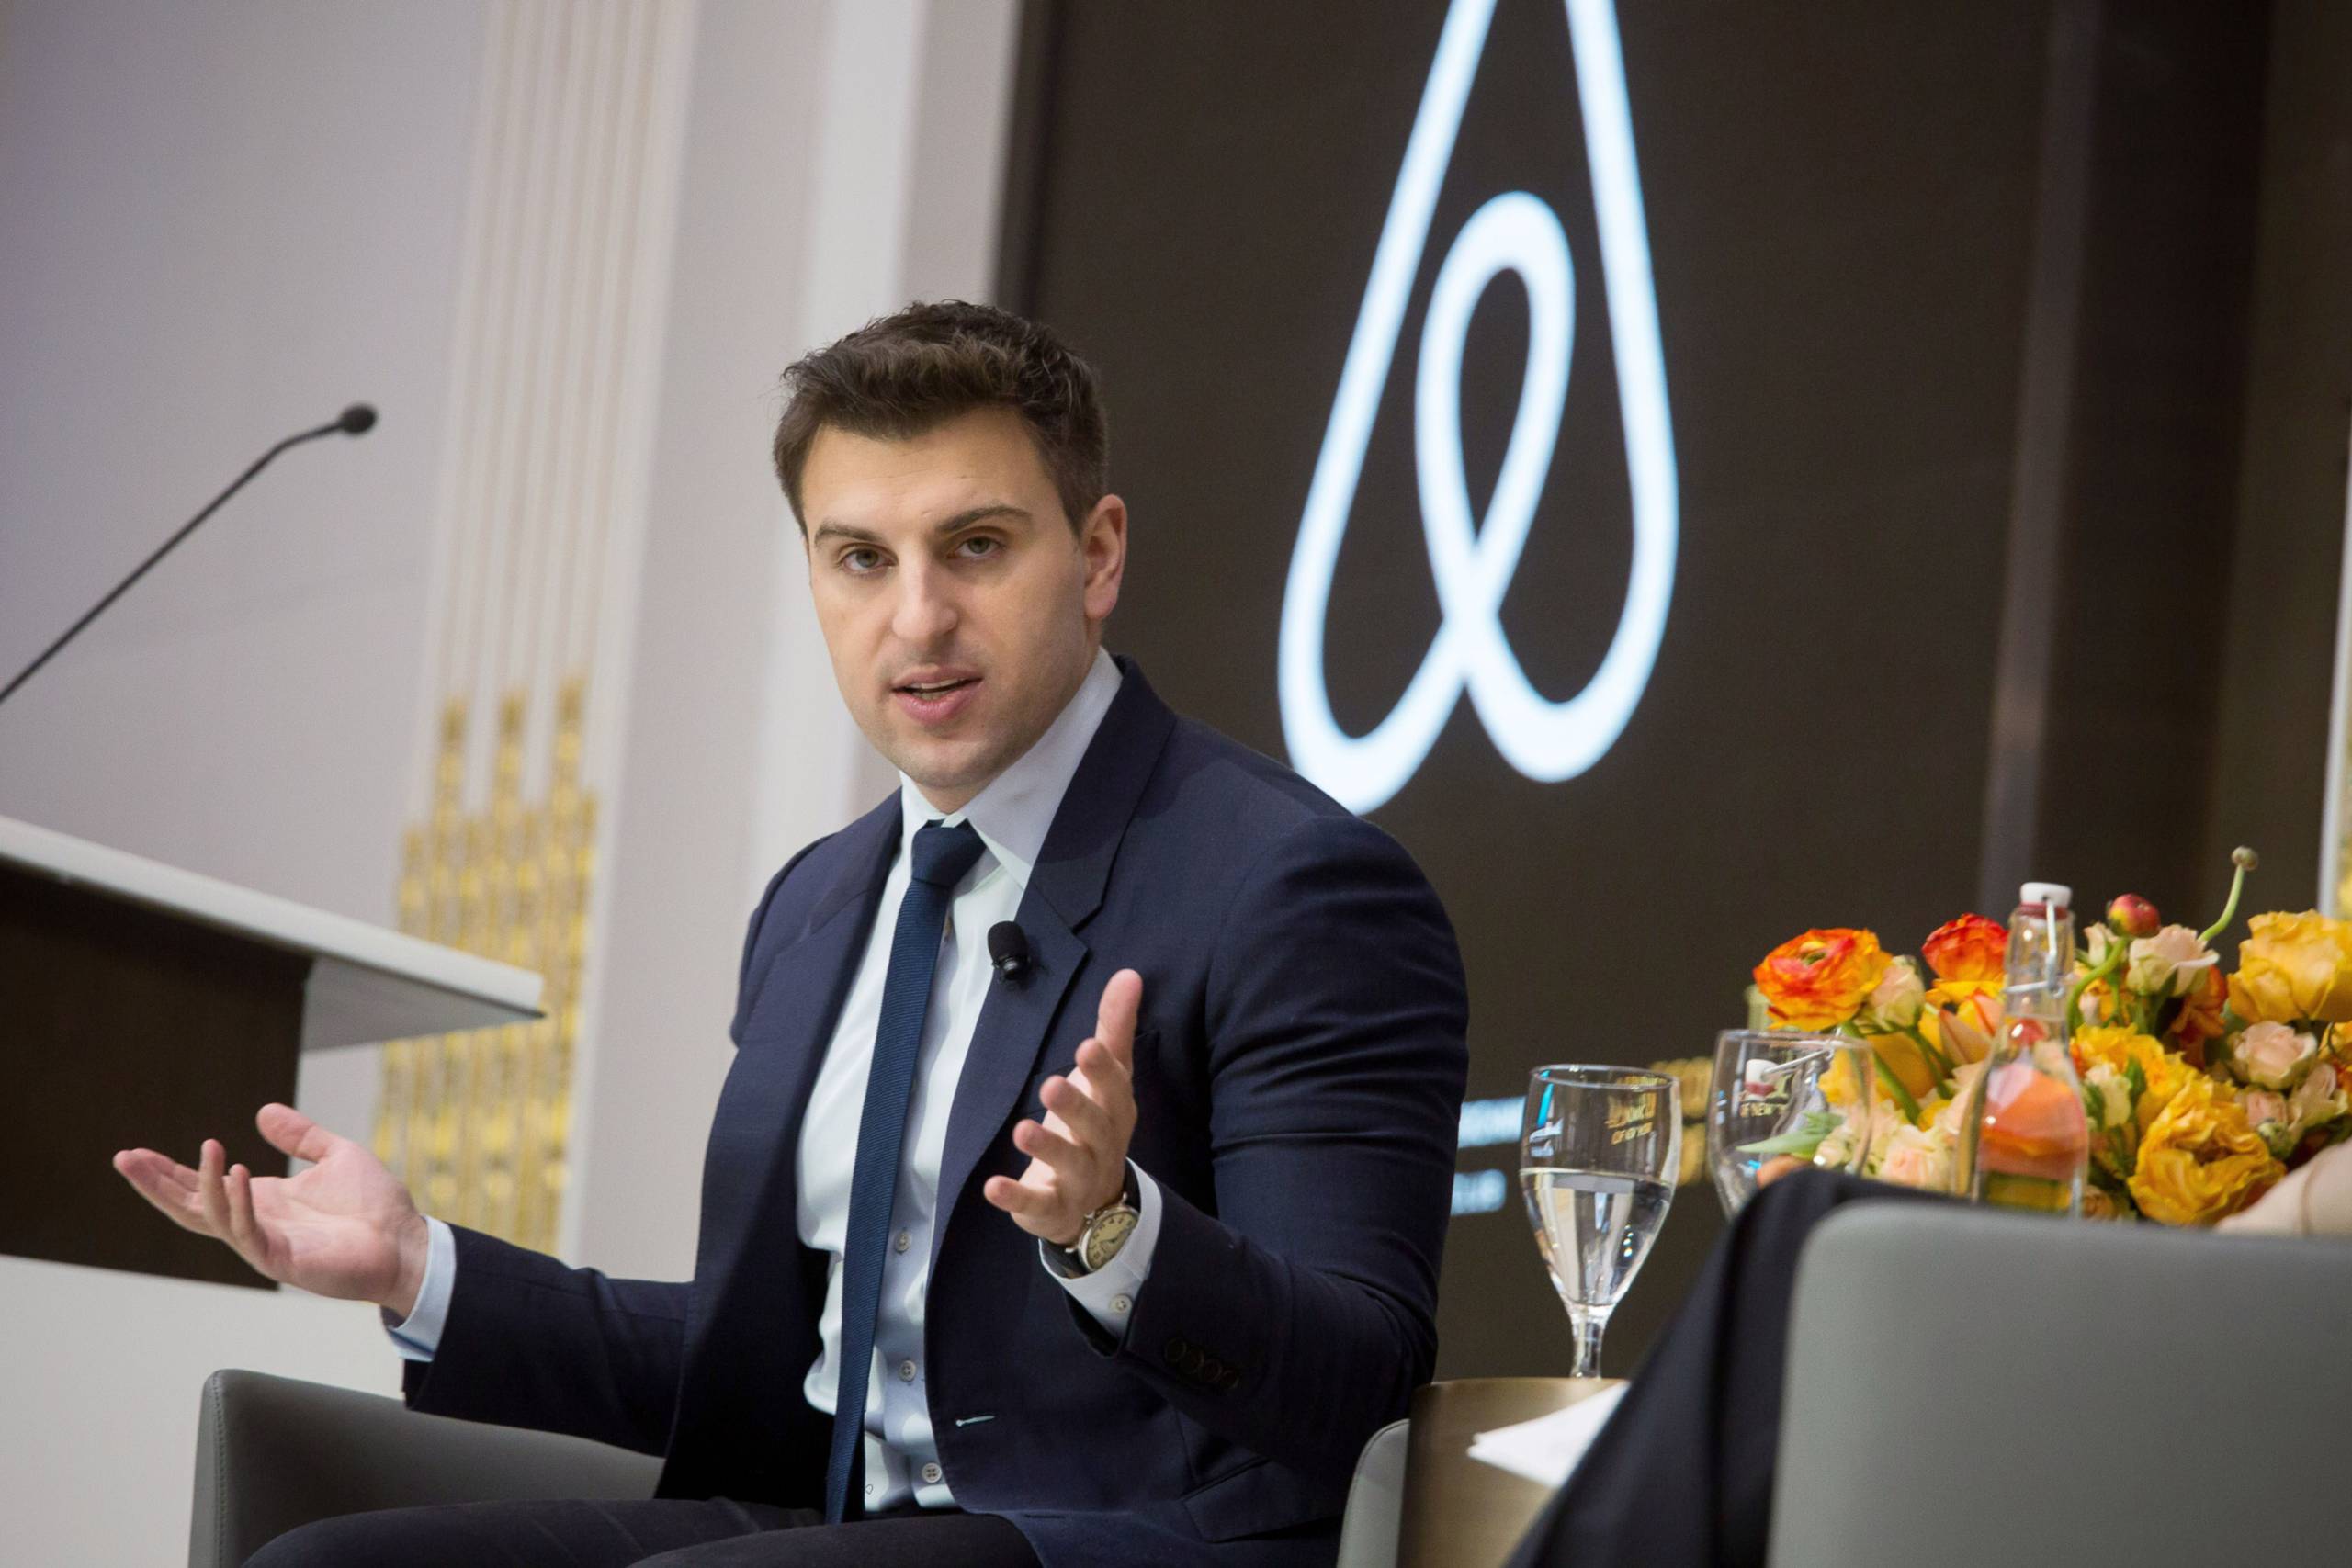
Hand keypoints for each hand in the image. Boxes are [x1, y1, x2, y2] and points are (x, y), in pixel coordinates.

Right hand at [112, 1103, 431, 1316]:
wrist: (406, 1244)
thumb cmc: (375, 1207)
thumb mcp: (335, 1155)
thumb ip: (300, 1136)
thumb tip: (263, 1112)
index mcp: (263, 1201)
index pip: (202, 1188)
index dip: (168, 1173)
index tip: (136, 1154)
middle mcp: (256, 1223)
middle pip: (191, 1206)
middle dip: (157, 1184)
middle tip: (126, 1159)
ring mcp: (265, 1244)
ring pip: (215, 1217)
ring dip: (202, 1183)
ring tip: (206, 1147)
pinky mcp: (283, 1260)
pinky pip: (248, 1232)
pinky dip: (239, 1203)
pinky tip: (235, 1174)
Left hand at [985, 968, 1140, 1247]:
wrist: (1098, 1206)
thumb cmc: (1098, 1126)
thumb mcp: (1107, 1078)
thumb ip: (1115, 1028)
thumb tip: (1129, 974)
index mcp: (1116, 1111)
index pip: (1115, 1089)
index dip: (1102, 1071)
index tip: (1086, 1047)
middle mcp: (1104, 1146)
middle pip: (1094, 1127)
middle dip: (1075, 1106)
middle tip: (1050, 1083)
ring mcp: (1080, 1181)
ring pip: (1067, 1164)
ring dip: (1046, 1147)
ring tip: (1021, 1129)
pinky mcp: (1052, 1208)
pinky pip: (1036, 1204)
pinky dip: (1016, 1197)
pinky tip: (993, 1186)